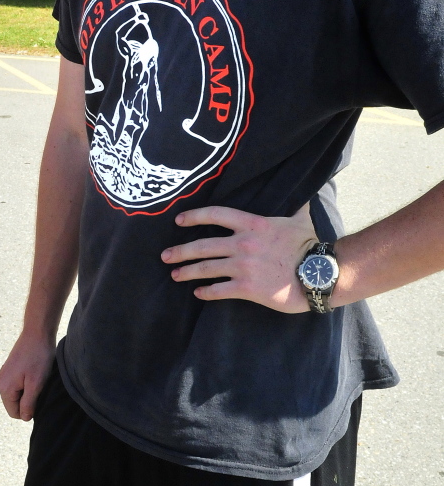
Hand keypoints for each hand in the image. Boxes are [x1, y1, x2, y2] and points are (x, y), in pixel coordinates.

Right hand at [0, 331, 54, 420]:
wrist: (37, 332)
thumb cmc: (38, 358)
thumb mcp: (36, 384)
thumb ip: (28, 404)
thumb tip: (24, 418)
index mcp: (5, 388)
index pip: (14, 413)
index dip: (28, 410)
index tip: (38, 396)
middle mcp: (0, 381)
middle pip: (14, 403)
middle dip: (28, 399)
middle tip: (39, 385)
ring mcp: (4, 373)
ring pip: (17, 393)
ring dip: (28, 390)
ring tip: (37, 377)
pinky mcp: (10, 367)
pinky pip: (17, 383)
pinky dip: (26, 382)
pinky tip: (34, 371)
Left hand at [161, 203, 318, 312]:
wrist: (320, 274)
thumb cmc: (311, 245)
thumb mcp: (299, 219)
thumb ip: (294, 206)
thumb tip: (305, 192)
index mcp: (252, 223)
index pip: (215, 215)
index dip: (194, 216)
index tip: (179, 221)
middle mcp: (242, 243)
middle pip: (202, 245)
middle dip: (180, 250)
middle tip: (165, 255)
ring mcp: (243, 266)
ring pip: (206, 268)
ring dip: (187, 271)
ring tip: (175, 274)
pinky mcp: (248, 288)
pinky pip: (220, 290)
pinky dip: (206, 292)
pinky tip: (198, 293)